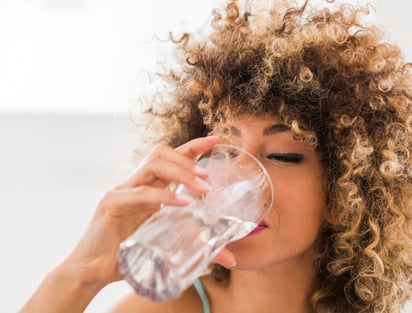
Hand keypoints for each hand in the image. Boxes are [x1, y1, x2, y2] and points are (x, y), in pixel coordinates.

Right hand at [63, 136, 222, 287]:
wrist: (94, 272)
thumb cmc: (129, 255)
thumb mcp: (168, 246)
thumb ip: (198, 246)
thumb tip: (231, 258)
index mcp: (148, 188)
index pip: (171, 158)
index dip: (193, 147)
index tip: (215, 140)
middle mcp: (136, 184)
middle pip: (161, 154)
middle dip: (188, 160)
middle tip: (208, 177)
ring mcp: (122, 191)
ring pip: (152, 165)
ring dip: (181, 172)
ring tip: (202, 188)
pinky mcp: (111, 204)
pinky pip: (140, 193)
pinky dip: (163, 195)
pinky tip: (182, 204)